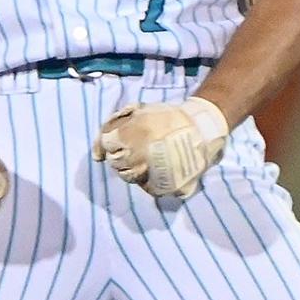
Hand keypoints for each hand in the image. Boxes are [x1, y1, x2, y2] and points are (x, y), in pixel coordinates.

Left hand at [92, 97, 227, 198]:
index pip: (107, 145)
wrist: (202, 129)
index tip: (124, 139)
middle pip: (117, 164)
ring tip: (148, 158)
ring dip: (135, 168)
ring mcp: (154, 176)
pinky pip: (149, 187)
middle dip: (123, 156)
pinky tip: (158, 168)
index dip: (114, 141)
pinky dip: (150, 179)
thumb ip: (113, 127)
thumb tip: (97, 156)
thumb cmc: (167, 118)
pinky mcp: (167, 188)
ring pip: (131, 178)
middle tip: (138, 148)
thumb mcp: (138, 112)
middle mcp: (139, 159)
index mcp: (130, 137)